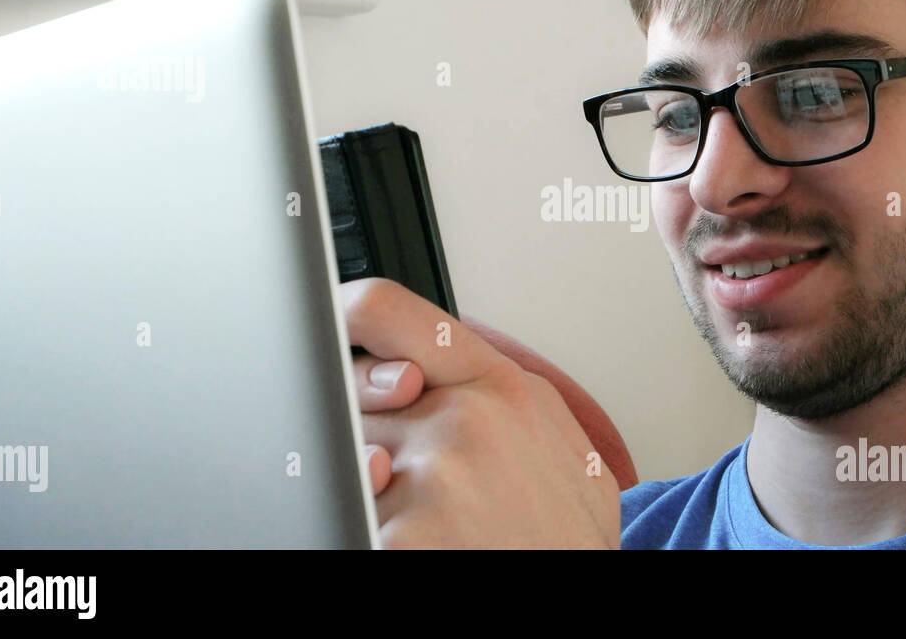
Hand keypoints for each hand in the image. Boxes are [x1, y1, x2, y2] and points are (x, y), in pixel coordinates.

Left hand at [340, 278, 620, 548]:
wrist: (577, 593)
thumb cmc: (562, 532)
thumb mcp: (551, 435)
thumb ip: (481, 387)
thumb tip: (401, 367)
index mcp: (500, 384)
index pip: (386, 311)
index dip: (340, 314)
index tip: (328, 324)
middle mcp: (465, 420)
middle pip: (351, 398)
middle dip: (369, 434)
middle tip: (418, 475)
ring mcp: (432, 478)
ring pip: (345, 463)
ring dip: (369, 493)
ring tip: (435, 521)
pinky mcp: (400, 535)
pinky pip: (345, 516)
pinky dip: (369, 531)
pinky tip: (422, 543)